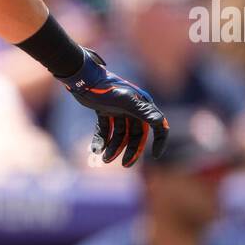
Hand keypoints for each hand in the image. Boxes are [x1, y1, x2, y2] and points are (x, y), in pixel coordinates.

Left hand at [60, 49, 168, 166]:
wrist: (82, 79)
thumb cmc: (105, 88)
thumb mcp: (126, 101)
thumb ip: (144, 112)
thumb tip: (161, 123)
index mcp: (143, 105)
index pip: (158, 126)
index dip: (160, 141)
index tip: (155, 156)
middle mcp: (133, 108)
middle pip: (136, 135)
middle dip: (130, 150)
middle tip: (124, 166)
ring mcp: (118, 110)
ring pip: (119, 135)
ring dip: (113, 148)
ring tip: (103, 159)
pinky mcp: (104, 111)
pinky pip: (105, 130)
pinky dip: (101, 140)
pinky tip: (95, 150)